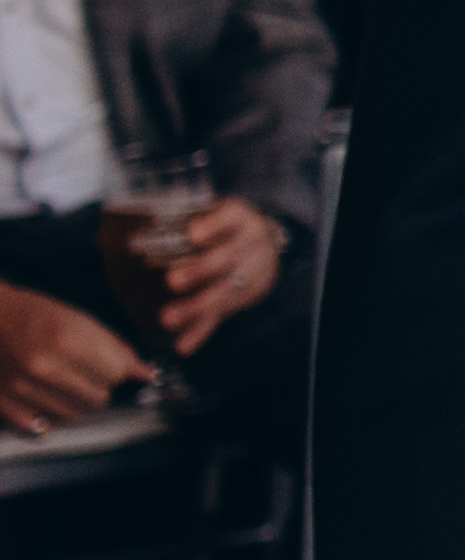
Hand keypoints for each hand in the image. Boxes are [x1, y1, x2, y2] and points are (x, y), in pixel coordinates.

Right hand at [0, 281, 146, 430]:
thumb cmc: (33, 314)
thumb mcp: (77, 319)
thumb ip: (115, 347)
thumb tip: (146, 373)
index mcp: (64, 340)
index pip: (117, 373)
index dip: (119, 368)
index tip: (112, 363)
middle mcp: (43, 367)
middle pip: (99, 397)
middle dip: (101, 386)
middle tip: (88, 372)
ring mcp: (21, 388)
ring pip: (75, 415)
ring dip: (78, 402)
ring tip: (66, 382)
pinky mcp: (3, 404)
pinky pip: (43, 425)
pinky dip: (50, 415)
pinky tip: (46, 396)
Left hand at [103, 192, 282, 353]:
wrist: (264, 248)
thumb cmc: (221, 227)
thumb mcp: (210, 213)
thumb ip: (171, 219)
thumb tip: (104, 230)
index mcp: (240, 218)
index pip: (231, 217)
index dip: (214, 225)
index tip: (192, 233)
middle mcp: (251, 247)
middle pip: (227, 259)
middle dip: (199, 270)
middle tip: (170, 281)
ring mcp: (250, 275)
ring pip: (223, 293)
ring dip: (194, 307)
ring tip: (166, 319)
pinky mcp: (241, 300)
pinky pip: (219, 318)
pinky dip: (199, 333)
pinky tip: (182, 346)